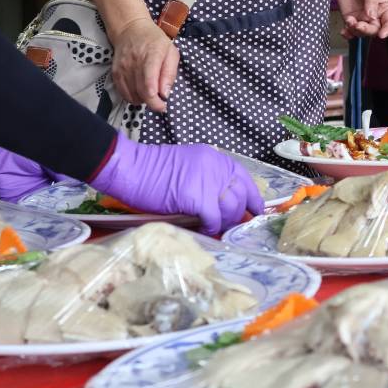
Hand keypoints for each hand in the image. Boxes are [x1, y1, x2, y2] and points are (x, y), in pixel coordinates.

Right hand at [90, 135, 264, 234]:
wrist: (131, 169)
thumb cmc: (153, 171)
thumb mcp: (189, 167)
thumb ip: (208, 180)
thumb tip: (221, 205)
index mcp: (215, 158)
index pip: (243, 179)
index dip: (252, 198)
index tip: (256, 211)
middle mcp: (216, 166)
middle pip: (239, 196)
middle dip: (236, 214)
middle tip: (228, 226)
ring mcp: (208, 181)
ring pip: (230, 208)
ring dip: (224, 222)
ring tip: (215, 228)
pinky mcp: (197, 196)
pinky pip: (213, 218)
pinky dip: (211, 226)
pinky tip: (205, 229)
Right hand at [110, 17, 178, 111]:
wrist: (130, 29)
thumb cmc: (154, 40)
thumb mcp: (171, 51)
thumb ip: (170, 73)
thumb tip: (165, 94)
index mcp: (152, 55)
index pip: (149, 84)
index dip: (155, 100)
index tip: (163, 105)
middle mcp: (134, 63)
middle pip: (141, 93)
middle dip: (152, 103)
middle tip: (160, 102)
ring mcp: (122, 68)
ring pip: (132, 95)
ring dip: (143, 100)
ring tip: (150, 93)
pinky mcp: (115, 73)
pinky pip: (123, 93)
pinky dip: (132, 97)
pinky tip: (140, 92)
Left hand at [336, 0, 387, 38]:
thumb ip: (372, 1)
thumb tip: (371, 17)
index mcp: (384, 7)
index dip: (387, 30)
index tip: (381, 35)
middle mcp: (374, 15)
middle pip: (374, 30)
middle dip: (367, 30)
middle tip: (359, 25)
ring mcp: (362, 17)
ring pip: (362, 32)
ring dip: (356, 31)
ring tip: (349, 21)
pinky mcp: (350, 17)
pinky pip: (350, 30)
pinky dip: (347, 33)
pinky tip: (344, 31)